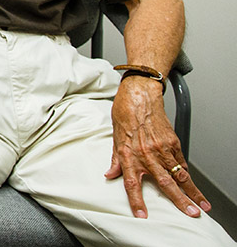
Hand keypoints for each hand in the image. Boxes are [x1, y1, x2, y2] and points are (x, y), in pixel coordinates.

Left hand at [105, 76, 209, 217]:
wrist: (139, 96)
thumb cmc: (125, 115)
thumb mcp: (115, 139)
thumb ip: (115, 160)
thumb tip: (110, 175)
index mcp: (128, 155)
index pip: (131, 184)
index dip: (136, 201)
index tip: (142, 215)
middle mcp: (146, 154)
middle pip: (164, 183)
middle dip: (178, 200)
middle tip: (189, 213)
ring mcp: (162, 149)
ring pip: (179, 175)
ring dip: (191, 191)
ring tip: (200, 205)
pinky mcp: (173, 142)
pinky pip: (181, 162)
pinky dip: (187, 175)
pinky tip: (193, 185)